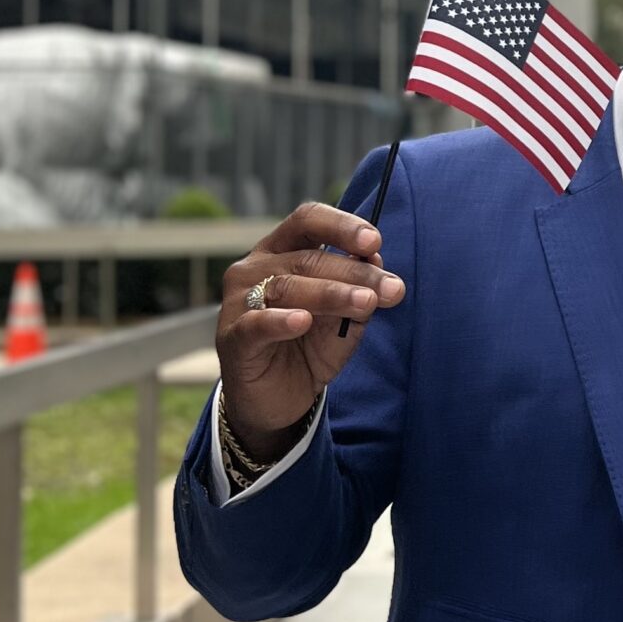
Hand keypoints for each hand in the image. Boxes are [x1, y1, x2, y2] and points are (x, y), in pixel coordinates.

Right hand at [217, 202, 405, 458]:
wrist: (280, 400)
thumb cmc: (310, 346)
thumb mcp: (343, 317)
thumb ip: (358, 290)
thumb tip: (377, 261)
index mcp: (281, 250)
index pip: (308, 220)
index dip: (341, 226)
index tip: (374, 242)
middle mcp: (254, 267)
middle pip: (306, 259)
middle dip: (353, 273)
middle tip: (390, 289)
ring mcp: (238, 302)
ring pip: (287, 287)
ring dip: (332, 294)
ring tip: (365, 303)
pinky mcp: (232, 338)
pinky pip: (256, 324)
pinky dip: (280, 320)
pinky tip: (303, 321)